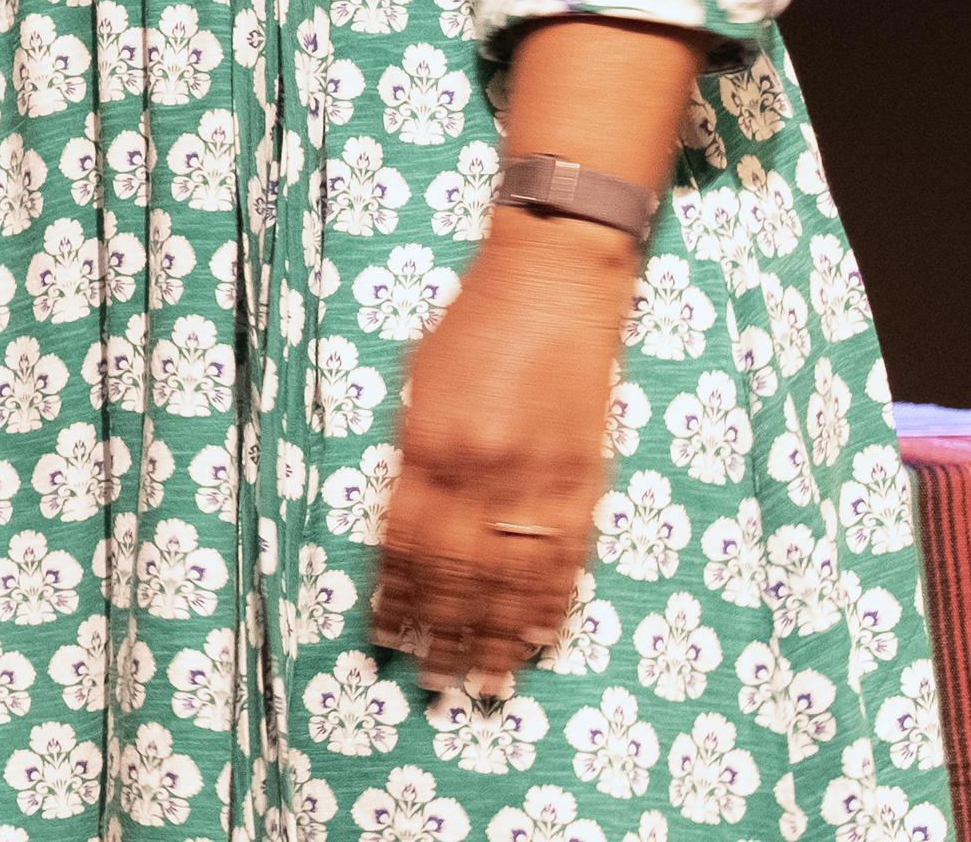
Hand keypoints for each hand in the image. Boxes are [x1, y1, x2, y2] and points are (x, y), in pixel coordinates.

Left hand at [372, 212, 638, 696]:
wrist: (554, 283)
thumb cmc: (474, 325)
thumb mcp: (418, 382)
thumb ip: (412, 455)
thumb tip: (402, 523)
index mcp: (429, 445)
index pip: (406, 543)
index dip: (398, 596)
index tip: (387, 640)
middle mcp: (481, 470)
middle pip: (457, 572)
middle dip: (443, 634)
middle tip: (433, 687)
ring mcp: (537, 477)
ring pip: (513, 576)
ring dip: (496, 636)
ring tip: (482, 686)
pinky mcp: (583, 477)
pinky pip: (566, 555)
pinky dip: (552, 600)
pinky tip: (539, 638)